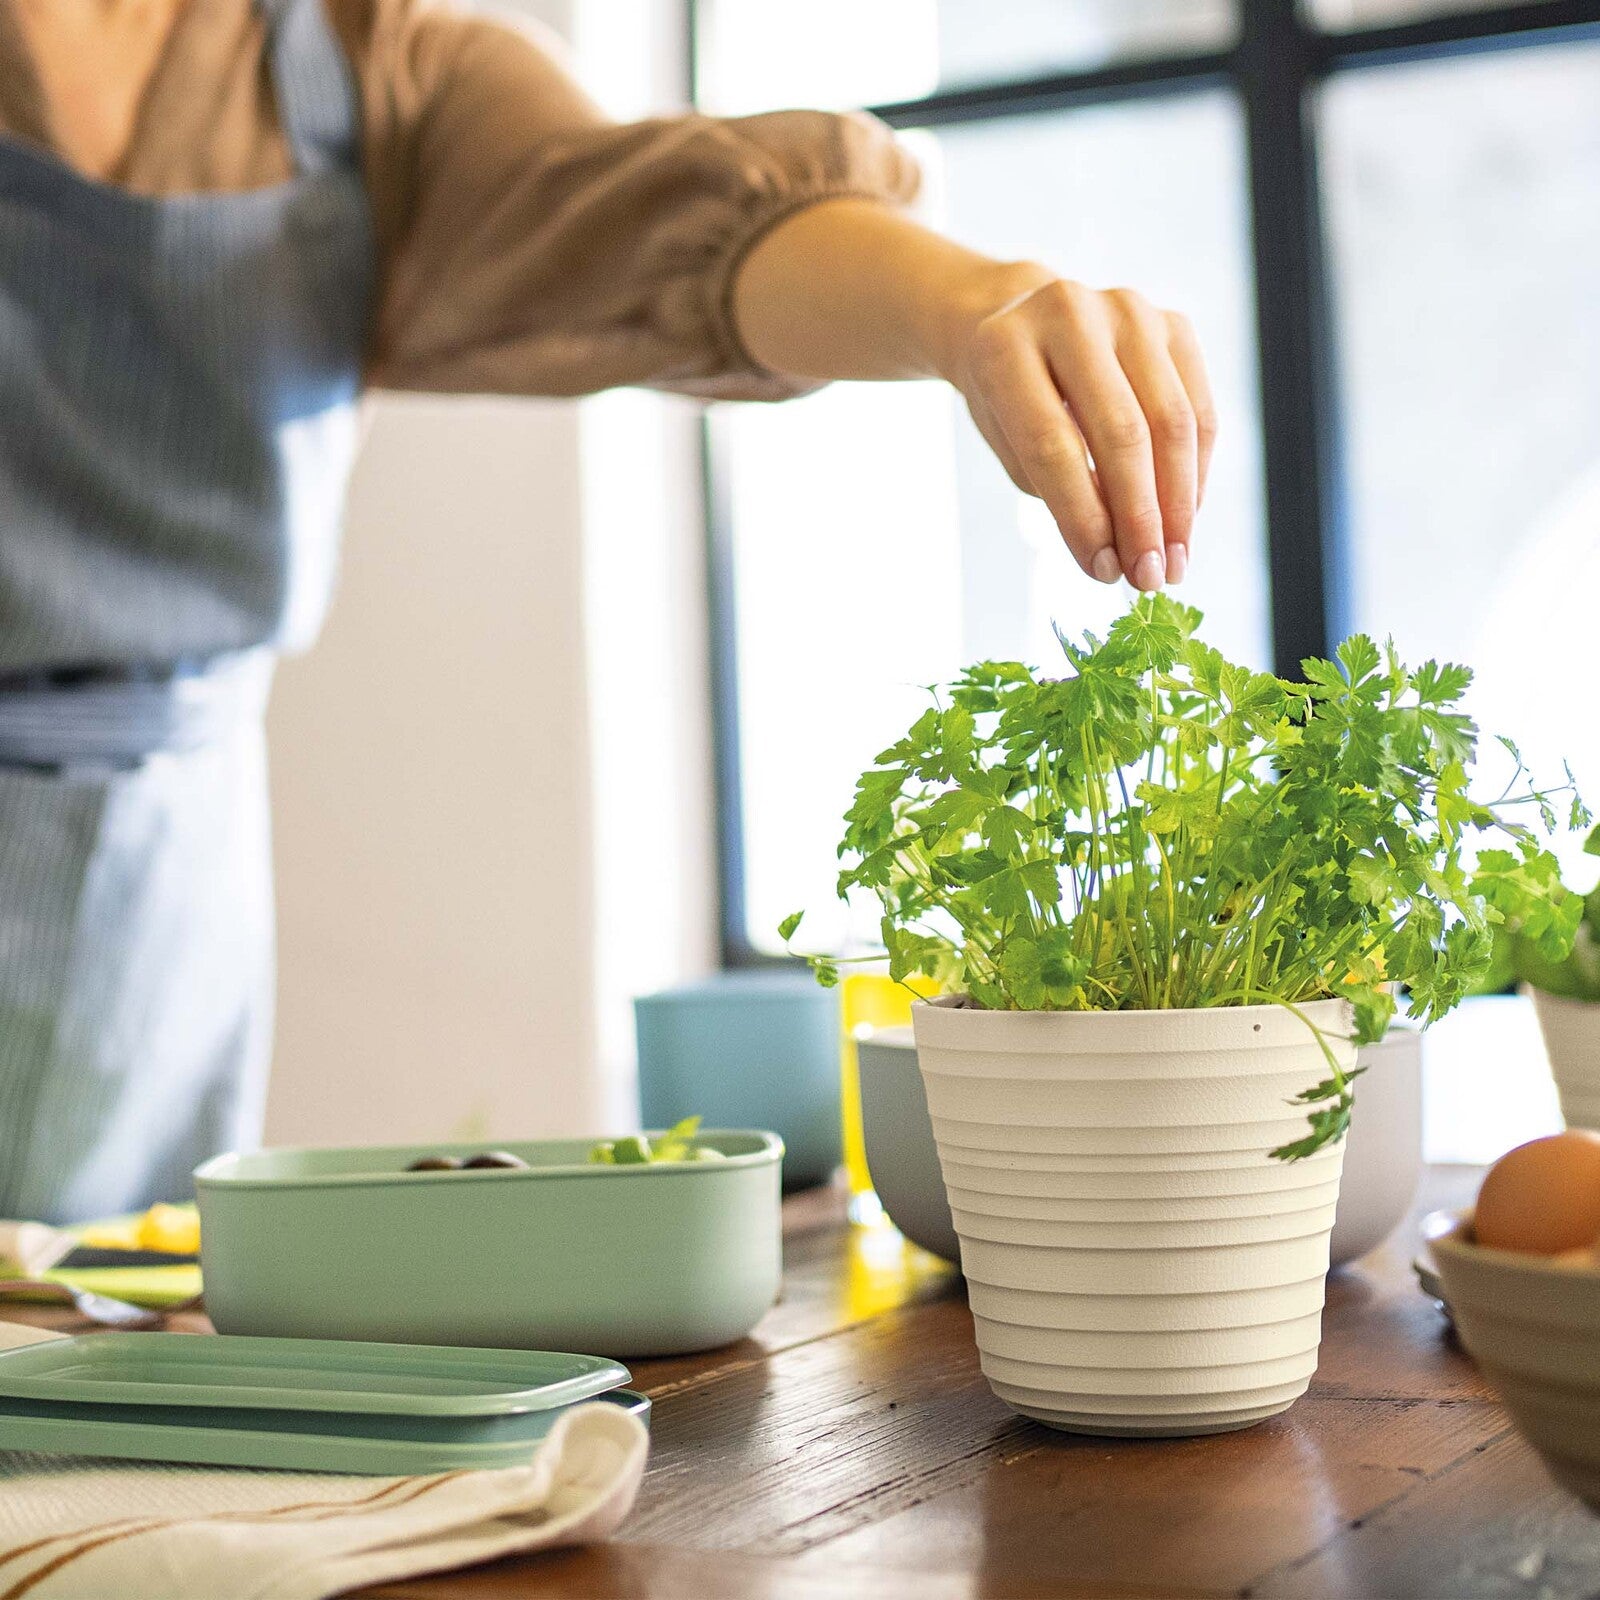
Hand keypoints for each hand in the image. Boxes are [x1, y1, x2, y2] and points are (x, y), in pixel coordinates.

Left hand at [936, 263, 1216, 590]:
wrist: (1021, 323)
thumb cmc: (1009, 397)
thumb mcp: (1010, 443)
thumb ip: (1060, 491)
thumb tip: (1121, 554)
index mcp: (1006, 348)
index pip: (1053, 447)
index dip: (1083, 518)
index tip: (1105, 573)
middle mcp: (1070, 315)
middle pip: (1122, 433)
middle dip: (1141, 518)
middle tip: (1149, 577)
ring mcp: (1130, 311)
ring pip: (1173, 421)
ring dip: (1179, 504)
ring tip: (1173, 562)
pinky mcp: (1174, 323)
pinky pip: (1199, 410)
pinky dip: (1196, 472)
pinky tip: (1185, 519)